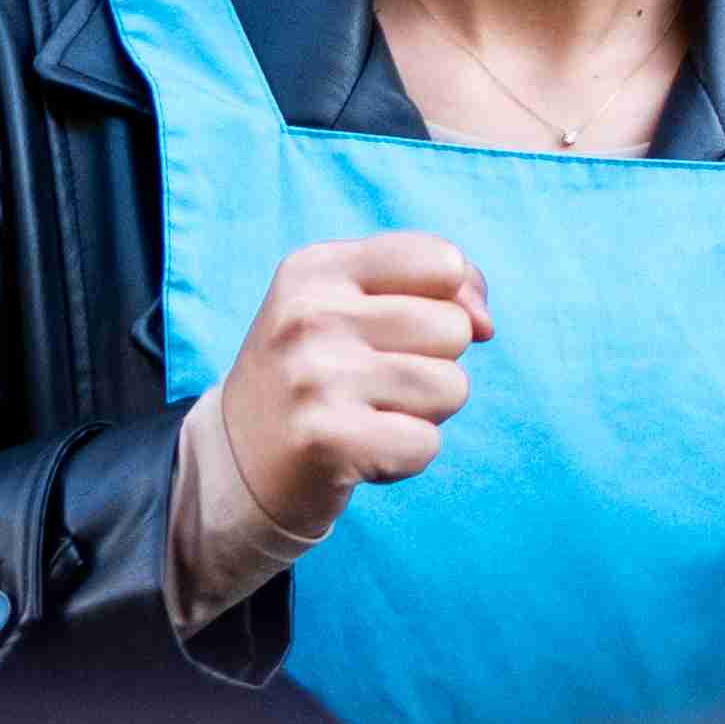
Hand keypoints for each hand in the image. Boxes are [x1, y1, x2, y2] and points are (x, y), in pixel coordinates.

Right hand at [197, 230, 488, 560]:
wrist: (239, 461)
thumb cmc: (320, 372)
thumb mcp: (356, 305)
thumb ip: (439, 288)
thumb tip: (485, 324)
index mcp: (315, 268)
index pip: (443, 262)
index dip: (450, 300)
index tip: (405, 328)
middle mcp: (308, 315)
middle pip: (454, 330)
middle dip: (432, 362)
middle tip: (371, 381)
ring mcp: (313, 377)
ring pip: (450, 387)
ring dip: (422, 411)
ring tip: (367, 413)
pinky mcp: (324, 440)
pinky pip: (426, 444)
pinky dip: (406, 456)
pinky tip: (360, 450)